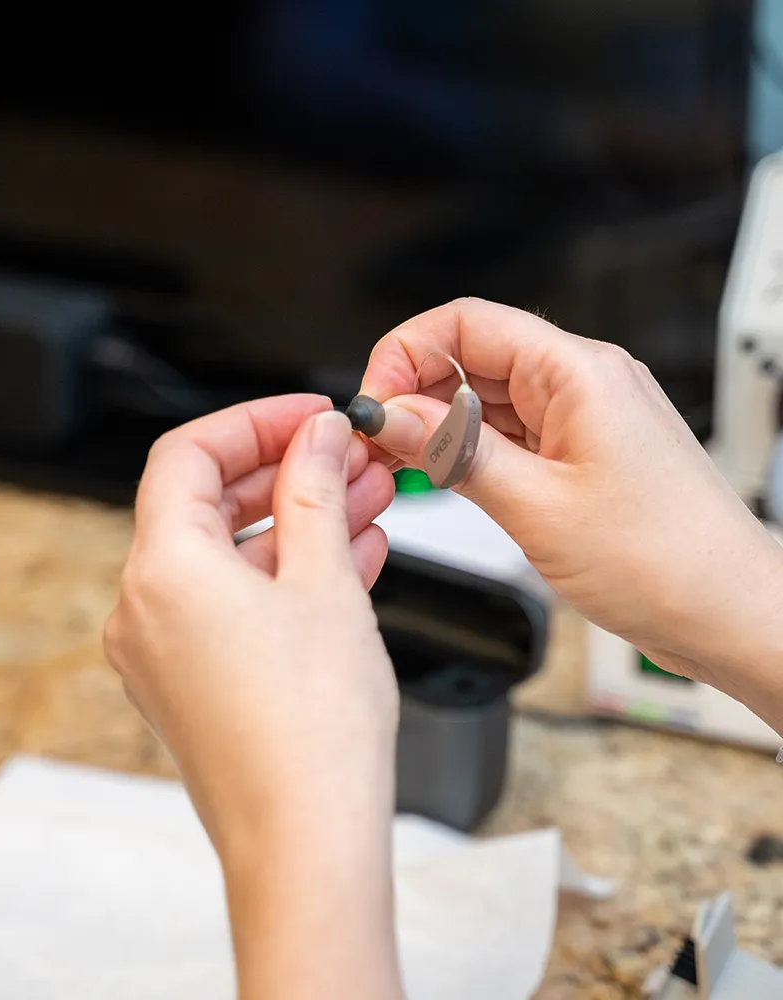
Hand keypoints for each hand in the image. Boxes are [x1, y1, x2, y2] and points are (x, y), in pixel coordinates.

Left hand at [105, 395, 401, 999]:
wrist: (306, 845)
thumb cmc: (312, 733)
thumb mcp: (323, 582)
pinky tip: (346, 562)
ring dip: (294, 524)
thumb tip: (316, 438)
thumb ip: (315, 492)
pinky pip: (232, 605)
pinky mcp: (189, 684)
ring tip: (365, 504)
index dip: (252, 423)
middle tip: (348, 460)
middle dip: (285, 474)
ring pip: (228, 557)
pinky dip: (281, 576)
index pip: (188, 455)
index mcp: (162, 569)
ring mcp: (162, 651)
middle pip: (206, 503)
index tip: (308, 419)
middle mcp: (144, 609)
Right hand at [360, 299, 782, 729]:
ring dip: (437, 425)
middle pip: (472, 356)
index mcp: (579, 373)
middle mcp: (582, 382)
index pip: (467, 323)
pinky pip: (508, 432)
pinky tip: (443, 477)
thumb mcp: (534, 506)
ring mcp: (582, 417)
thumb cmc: (663, 562)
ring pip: (485, 397)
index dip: (406, 353)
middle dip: (415, 392)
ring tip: (403, 466)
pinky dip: (467, 450)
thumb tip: (390, 416)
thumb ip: (451, 451)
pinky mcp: (579, 451)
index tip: (376, 404)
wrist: (727, 612)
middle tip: (377, 443)